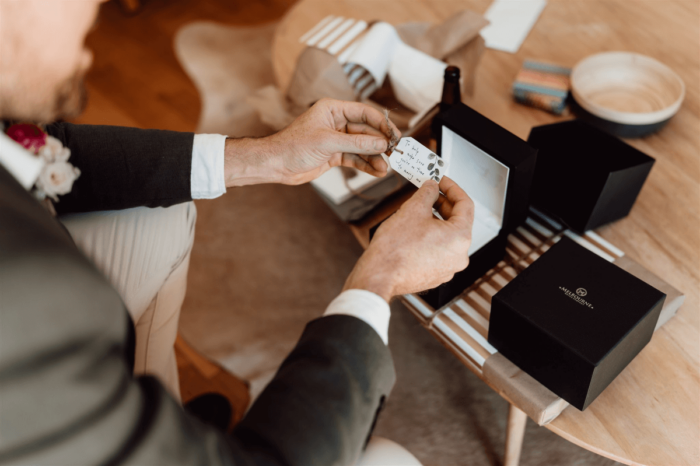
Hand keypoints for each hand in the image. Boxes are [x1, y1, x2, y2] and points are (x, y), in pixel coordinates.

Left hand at [223, 98, 399, 186]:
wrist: (276, 164)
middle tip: (395, 153)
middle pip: (366, 131)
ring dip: (374, 157)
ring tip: (385, 168)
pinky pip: (355, 158)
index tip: (395, 135)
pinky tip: (376, 172)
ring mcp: (336, 139)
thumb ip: (357, 144)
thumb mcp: (328, 142)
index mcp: (333, 109)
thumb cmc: (294, 146)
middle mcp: (336, 122)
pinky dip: (366, 165)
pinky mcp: (334, 154)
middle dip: (380, 143)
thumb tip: (381, 144)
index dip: (382, 123)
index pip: (364, 113)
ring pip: (362, 147)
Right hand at [343, 177, 473, 301]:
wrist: (379, 275)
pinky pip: (438, 250)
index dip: (452, 188)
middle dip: (443, 204)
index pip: (465, 204)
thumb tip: (432, 187)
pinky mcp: (436, 275)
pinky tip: (414, 231)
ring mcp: (448, 268)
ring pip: (446, 237)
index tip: (442, 181)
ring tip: (418, 211)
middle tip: (429, 192)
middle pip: (457, 221)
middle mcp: (459, 255)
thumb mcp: (413, 209)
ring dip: (436, 221)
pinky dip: (430, 238)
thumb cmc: (395, 249)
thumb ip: (428, 193)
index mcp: (460, 238)